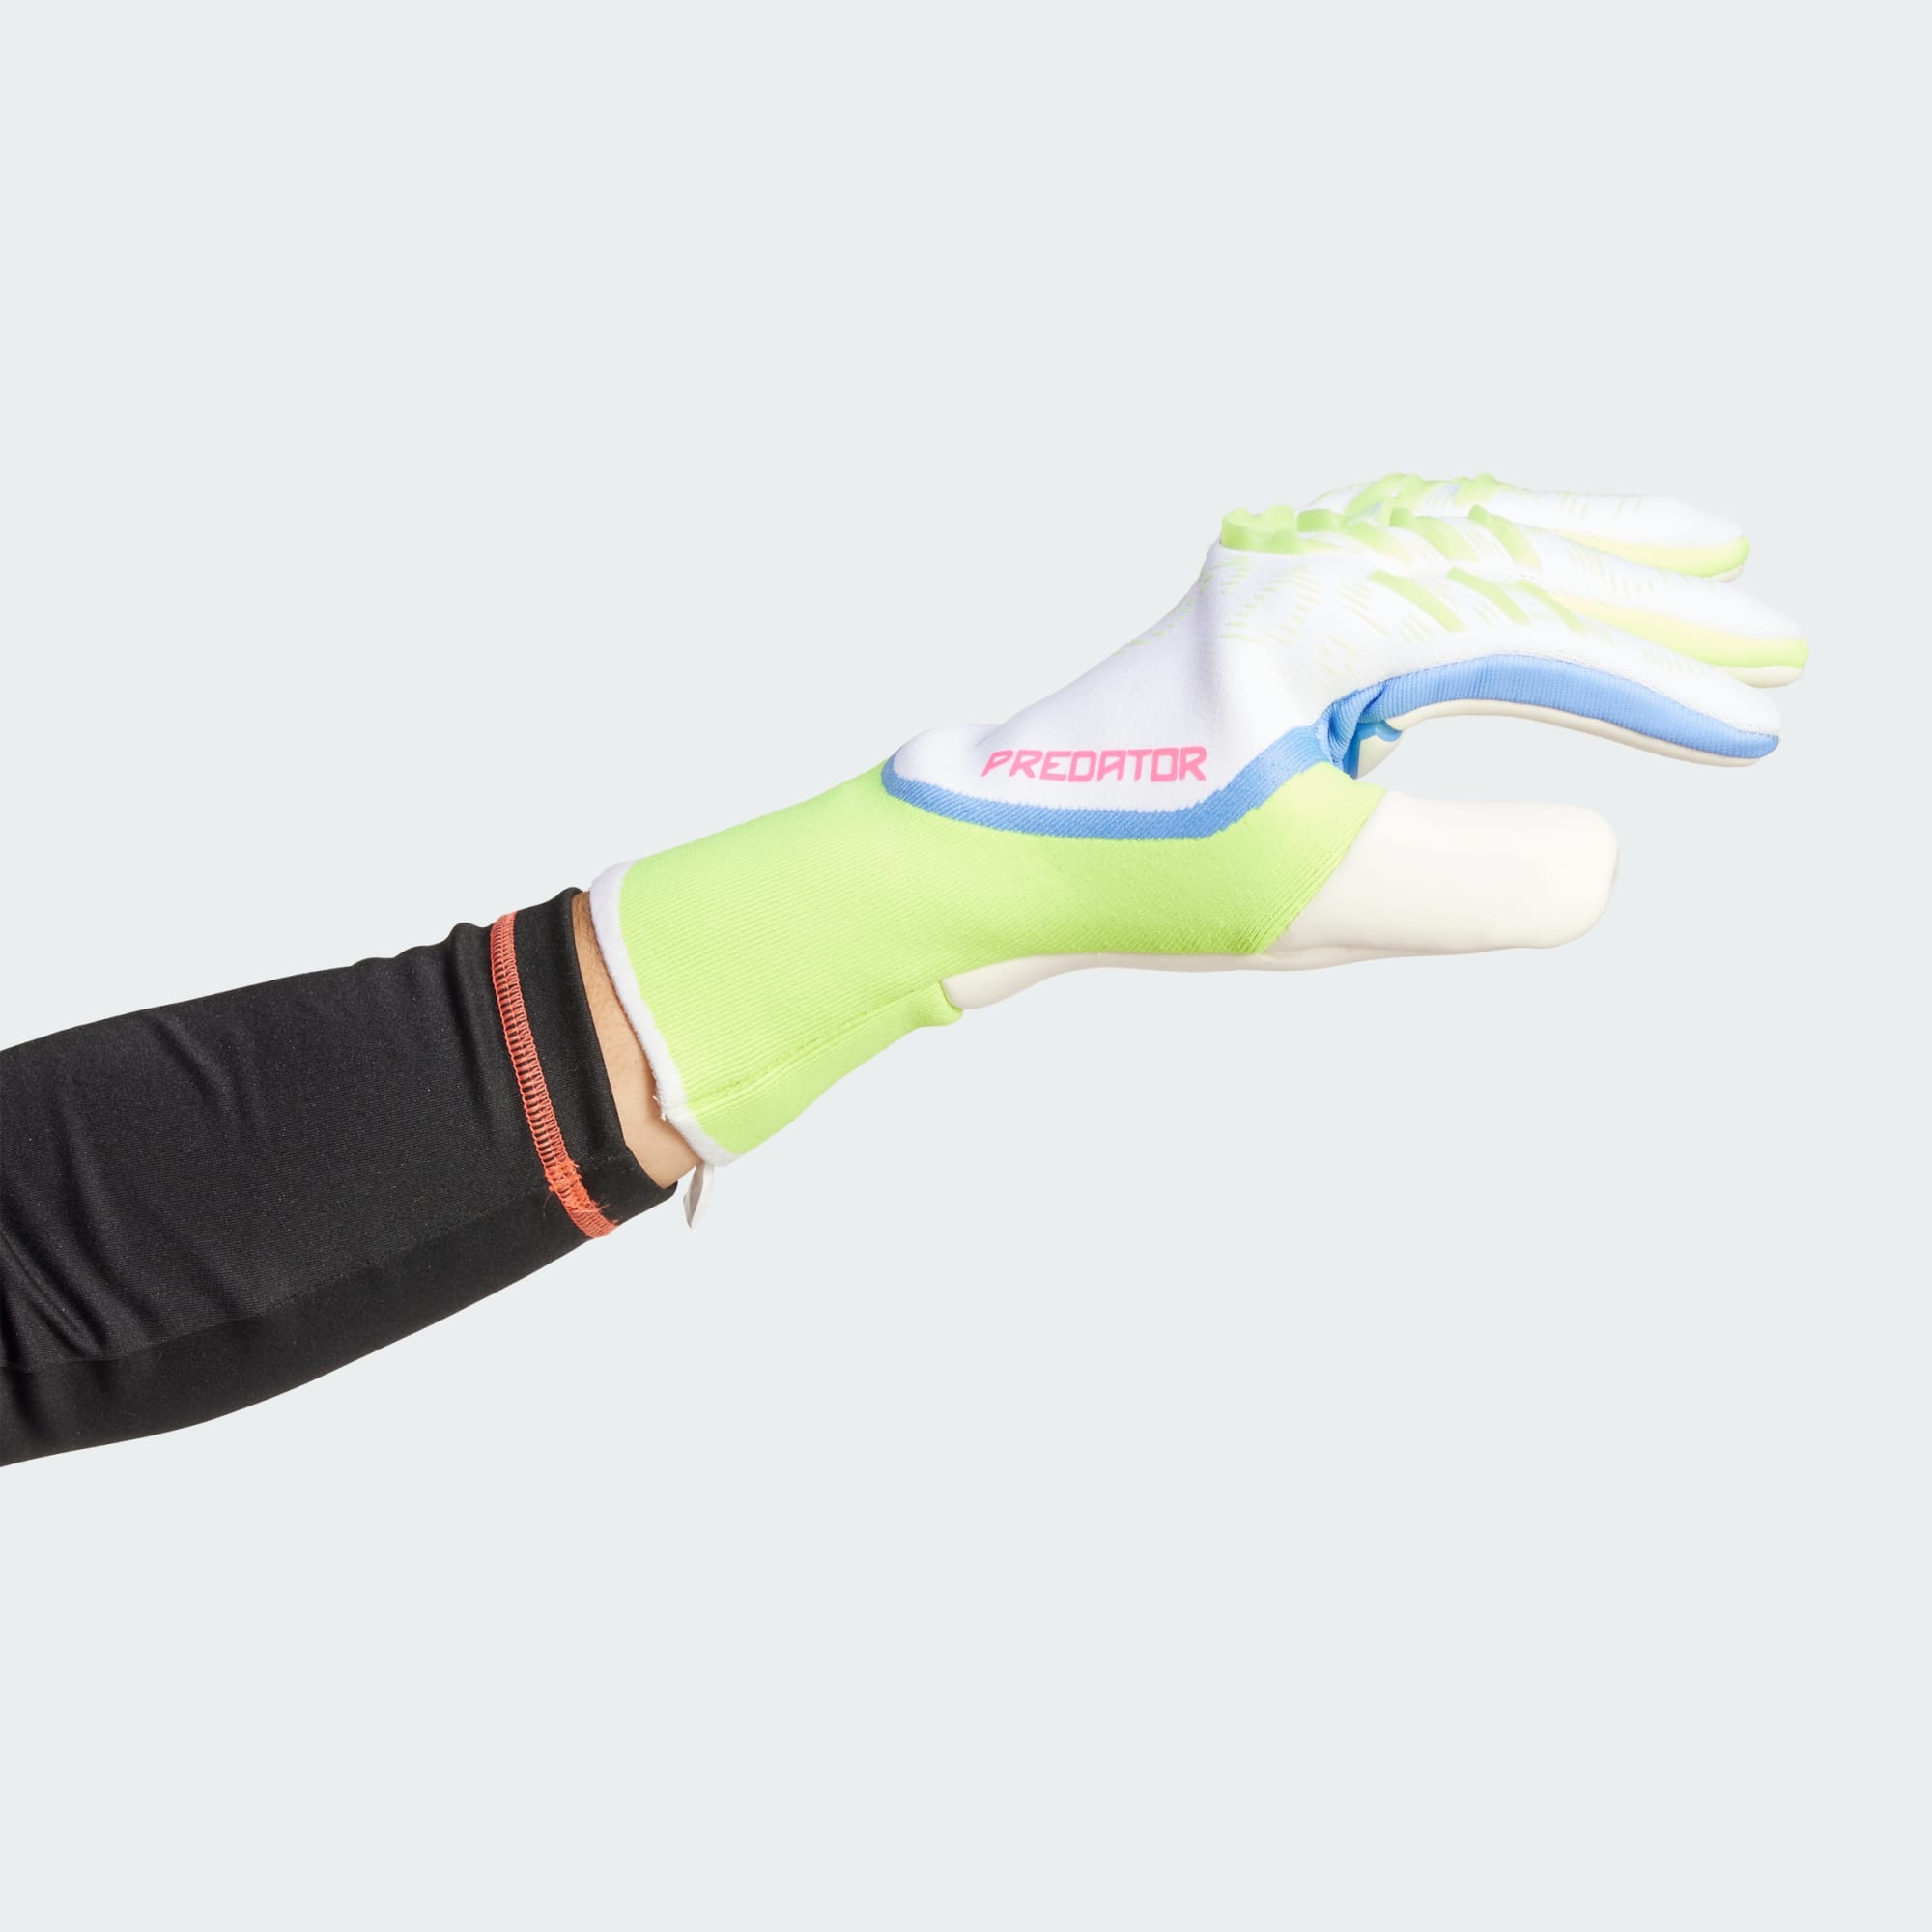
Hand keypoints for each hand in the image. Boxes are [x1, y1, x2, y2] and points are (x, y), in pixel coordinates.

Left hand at [593, 480, 1799, 1164]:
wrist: (969, 859)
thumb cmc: (1124, 872)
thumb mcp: (1317, 895)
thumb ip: (1485, 882)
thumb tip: (1599, 861)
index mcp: (1334, 615)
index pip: (1538, 637)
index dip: (1663, 683)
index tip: (1766, 721)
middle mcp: (1303, 576)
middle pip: (1514, 556)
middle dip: (1648, 588)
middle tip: (1766, 612)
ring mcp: (1266, 599)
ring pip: (1458, 543)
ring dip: (1572, 550)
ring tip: (1679, 548)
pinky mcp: (1243, 642)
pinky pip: (1403, 568)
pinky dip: (1486, 567)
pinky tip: (1507, 584)